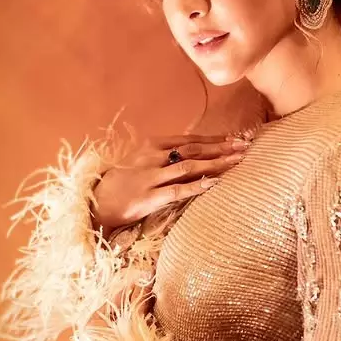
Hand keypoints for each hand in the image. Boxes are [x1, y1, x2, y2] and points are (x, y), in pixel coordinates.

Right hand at [91, 133, 252, 231]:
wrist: (96, 201)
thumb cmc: (123, 182)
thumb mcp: (143, 161)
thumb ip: (167, 156)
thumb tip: (196, 152)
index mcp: (152, 145)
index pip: (190, 139)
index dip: (214, 138)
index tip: (235, 138)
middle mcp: (153, 157)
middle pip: (194, 149)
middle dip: (222, 147)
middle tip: (245, 146)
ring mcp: (151, 177)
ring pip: (190, 167)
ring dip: (216, 163)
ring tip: (237, 161)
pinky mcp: (148, 197)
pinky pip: (177, 190)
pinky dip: (197, 186)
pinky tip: (214, 184)